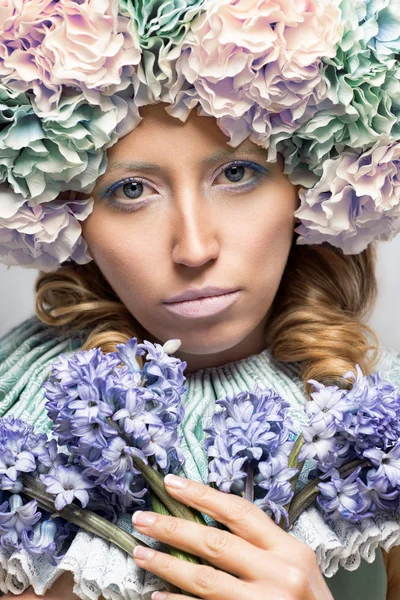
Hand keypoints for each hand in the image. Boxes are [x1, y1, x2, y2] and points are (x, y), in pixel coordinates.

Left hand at [132, 474, 333, 599]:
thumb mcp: (298, 566)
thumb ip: (265, 546)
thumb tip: (216, 522)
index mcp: (290, 550)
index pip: (239, 512)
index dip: (202, 495)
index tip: (173, 483)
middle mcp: (279, 573)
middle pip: (215, 543)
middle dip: (174, 528)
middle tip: (142, 519)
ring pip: (204, 579)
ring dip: (167, 565)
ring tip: (141, 553)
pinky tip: (158, 596)